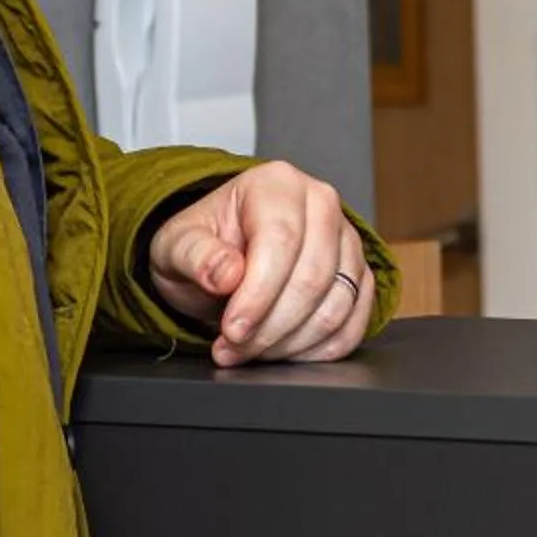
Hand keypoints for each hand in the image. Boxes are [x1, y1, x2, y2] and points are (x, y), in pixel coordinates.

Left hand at [146, 160, 376, 366]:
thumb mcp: (177, 245)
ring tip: (252, 350)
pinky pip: (354, 321)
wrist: (222, 259)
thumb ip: (194, 255)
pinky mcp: (358, 274)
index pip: (281, 240)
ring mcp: (346, 239)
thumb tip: (226, 273)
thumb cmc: (203, 247)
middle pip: (313, 276)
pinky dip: (320, 348)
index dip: (258, 294)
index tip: (232, 329)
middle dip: (271, 326)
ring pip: (337, 304)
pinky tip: (285, 352)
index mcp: (276, 184)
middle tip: (234, 347)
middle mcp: (321, 203)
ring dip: (292, 341)